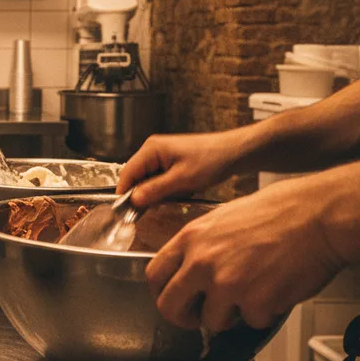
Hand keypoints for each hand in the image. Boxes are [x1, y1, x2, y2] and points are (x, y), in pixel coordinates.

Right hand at [118, 130, 248, 207]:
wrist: (234, 153)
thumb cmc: (211, 161)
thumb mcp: (182, 180)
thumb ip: (155, 190)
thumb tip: (133, 200)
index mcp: (151, 149)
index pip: (127, 173)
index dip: (125, 193)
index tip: (127, 212)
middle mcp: (152, 149)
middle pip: (136, 177)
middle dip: (146, 193)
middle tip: (159, 205)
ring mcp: (161, 155)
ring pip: (148, 180)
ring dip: (159, 192)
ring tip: (178, 194)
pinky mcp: (170, 161)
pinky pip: (160, 179)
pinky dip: (168, 188)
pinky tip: (183, 190)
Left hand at [145, 175, 345, 330]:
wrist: (319, 217)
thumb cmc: (281, 211)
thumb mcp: (224, 217)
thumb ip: (201, 244)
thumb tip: (190, 268)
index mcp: (192, 238)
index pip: (154, 274)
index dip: (162, 292)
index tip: (174, 299)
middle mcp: (202, 262)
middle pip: (169, 306)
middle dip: (184, 318)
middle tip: (199, 317)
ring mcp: (227, 284)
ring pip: (212, 321)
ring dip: (230, 316)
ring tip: (252, 294)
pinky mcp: (255, 303)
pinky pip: (251, 322)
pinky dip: (264, 313)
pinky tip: (276, 289)